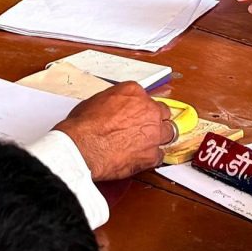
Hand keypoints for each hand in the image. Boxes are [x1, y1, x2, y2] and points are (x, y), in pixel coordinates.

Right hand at [53, 82, 176, 180]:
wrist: (82, 147)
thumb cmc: (84, 125)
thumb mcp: (97, 101)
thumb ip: (115, 103)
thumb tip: (115, 109)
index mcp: (134, 92)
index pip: (148, 98)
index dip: (142, 109)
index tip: (138, 115)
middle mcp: (148, 109)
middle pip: (163, 113)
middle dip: (155, 121)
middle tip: (145, 128)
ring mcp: (153, 132)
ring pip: (169, 133)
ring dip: (159, 138)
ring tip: (147, 143)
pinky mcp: (152, 154)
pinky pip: (160, 155)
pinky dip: (152, 157)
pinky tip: (141, 158)